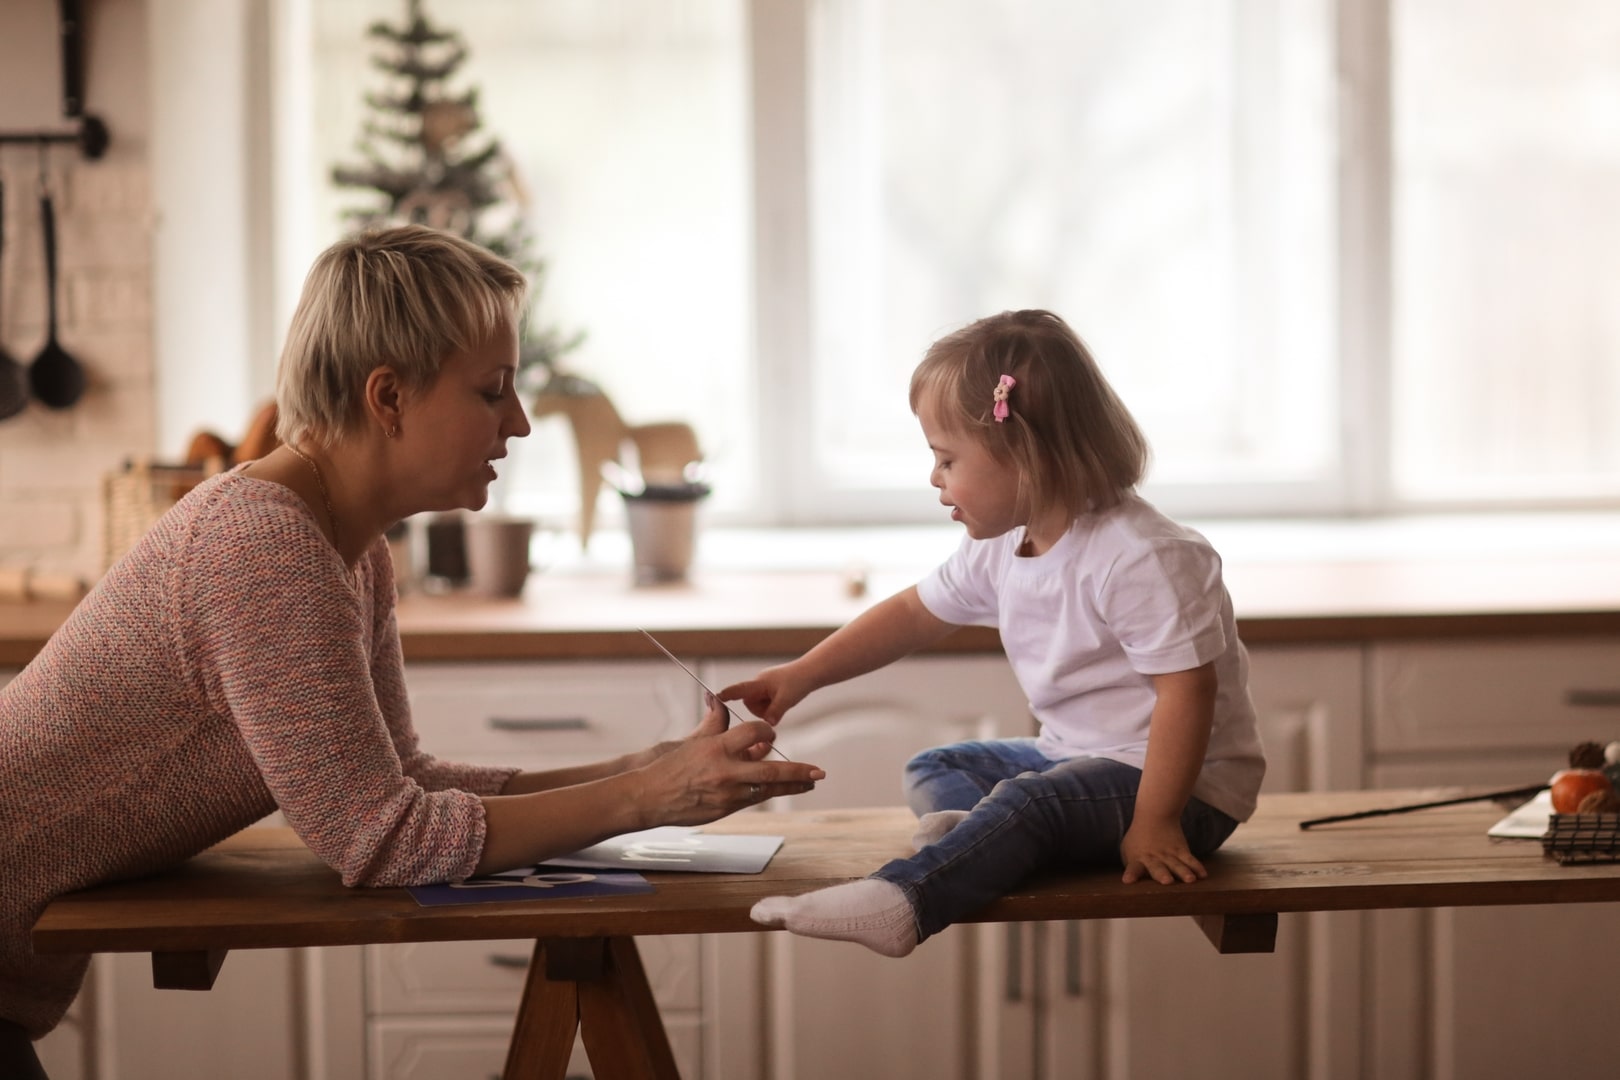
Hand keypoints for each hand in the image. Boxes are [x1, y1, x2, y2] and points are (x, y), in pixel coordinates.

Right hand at [634, 699, 824, 826]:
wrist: (648, 797)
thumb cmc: (666, 766)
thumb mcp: (690, 740)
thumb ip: (713, 723)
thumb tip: (721, 701)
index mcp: (716, 748)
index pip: (754, 734)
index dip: (767, 732)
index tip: (771, 733)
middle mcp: (725, 772)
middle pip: (772, 771)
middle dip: (798, 771)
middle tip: (818, 772)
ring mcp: (726, 794)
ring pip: (767, 790)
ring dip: (791, 786)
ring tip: (809, 783)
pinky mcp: (723, 810)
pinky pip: (752, 800)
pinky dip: (767, 794)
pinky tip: (780, 790)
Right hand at [720, 663, 813, 724]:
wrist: (811, 672)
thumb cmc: (799, 681)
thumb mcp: (787, 700)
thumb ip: (775, 713)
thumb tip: (767, 724)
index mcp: (759, 682)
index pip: (739, 690)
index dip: (727, 694)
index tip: (715, 697)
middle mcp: (759, 683)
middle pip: (750, 703)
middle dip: (760, 709)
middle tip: (777, 706)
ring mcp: (764, 686)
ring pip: (758, 705)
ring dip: (768, 708)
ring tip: (783, 702)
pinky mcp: (770, 689)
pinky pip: (766, 702)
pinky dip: (773, 705)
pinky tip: (783, 700)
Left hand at [1119, 818, 1205, 885]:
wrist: (1155, 815)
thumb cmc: (1138, 837)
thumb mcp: (1127, 849)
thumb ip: (1130, 866)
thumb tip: (1133, 882)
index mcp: (1138, 859)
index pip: (1133, 868)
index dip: (1131, 874)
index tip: (1128, 880)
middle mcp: (1153, 858)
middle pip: (1157, 868)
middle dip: (1162, 874)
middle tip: (1166, 881)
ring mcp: (1168, 854)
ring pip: (1177, 865)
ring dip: (1183, 872)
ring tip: (1190, 879)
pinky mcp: (1181, 850)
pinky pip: (1190, 859)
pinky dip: (1197, 867)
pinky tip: (1203, 875)